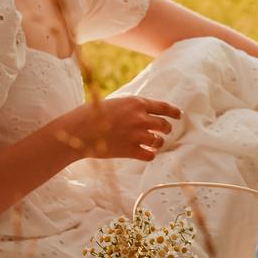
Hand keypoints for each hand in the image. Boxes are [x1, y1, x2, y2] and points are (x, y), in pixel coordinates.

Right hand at [61, 95, 181, 160]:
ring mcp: (137, 135)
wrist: (78, 130)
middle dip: (166, 129)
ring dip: (157, 142)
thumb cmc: (92, 114)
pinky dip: (149, 155)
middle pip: (165, 125)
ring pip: (159, 141)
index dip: (174, 112)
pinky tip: (146, 153)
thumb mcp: (115, 102)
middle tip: (164, 131)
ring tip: (153, 143)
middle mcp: (140, 118)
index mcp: (137, 103)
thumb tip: (143, 111)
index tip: (179, 115)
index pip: (163, 107)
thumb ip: (131, 107)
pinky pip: (150, 155)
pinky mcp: (131, 150)